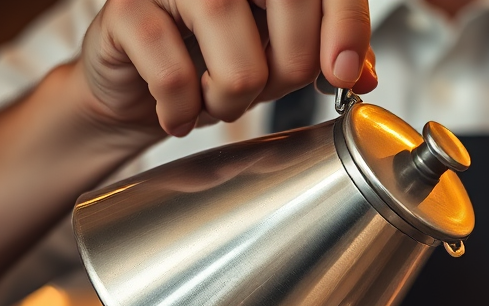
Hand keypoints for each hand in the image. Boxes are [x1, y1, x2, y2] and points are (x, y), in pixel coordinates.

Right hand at [76, 0, 375, 139]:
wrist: (138, 87)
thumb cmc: (210, 63)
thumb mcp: (277, 58)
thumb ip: (324, 55)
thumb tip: (364, 74)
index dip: (344, 24)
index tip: (344, 73)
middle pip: (289, 9)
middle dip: (286, 72)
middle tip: (260, 87)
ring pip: (236, 53)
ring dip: (235, 99)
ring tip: (217, 102)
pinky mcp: (125, 10)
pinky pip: (174, 76)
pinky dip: (184, 110)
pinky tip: (179, 113)